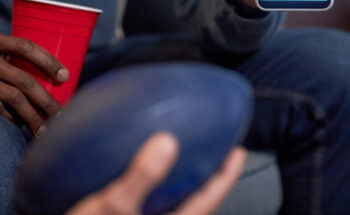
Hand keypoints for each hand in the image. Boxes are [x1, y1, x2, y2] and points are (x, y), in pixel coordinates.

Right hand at [0, 32, 66, 135]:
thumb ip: (8, 57)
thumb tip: (48, 76)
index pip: (25, 46)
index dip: (48, 61)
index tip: (65, 76)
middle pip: (23, 80)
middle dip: (46, 100)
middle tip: (61, 113)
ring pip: (11, 99)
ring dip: (32, 116)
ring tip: (45, 128)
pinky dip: (12, 119)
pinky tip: (22, 125)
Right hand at [67, 132, 245, 214]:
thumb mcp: (110, 208)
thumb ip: (141, 177)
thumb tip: (168, 141)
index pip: (207, 201)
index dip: (225, 176)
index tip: (238, 150)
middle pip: (193, 201)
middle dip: (205, 175)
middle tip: (214, 148)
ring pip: (170, 203)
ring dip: (178, 179)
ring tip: (178, 153)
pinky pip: (147, 203)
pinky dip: (150, 184)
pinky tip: (134, 168)